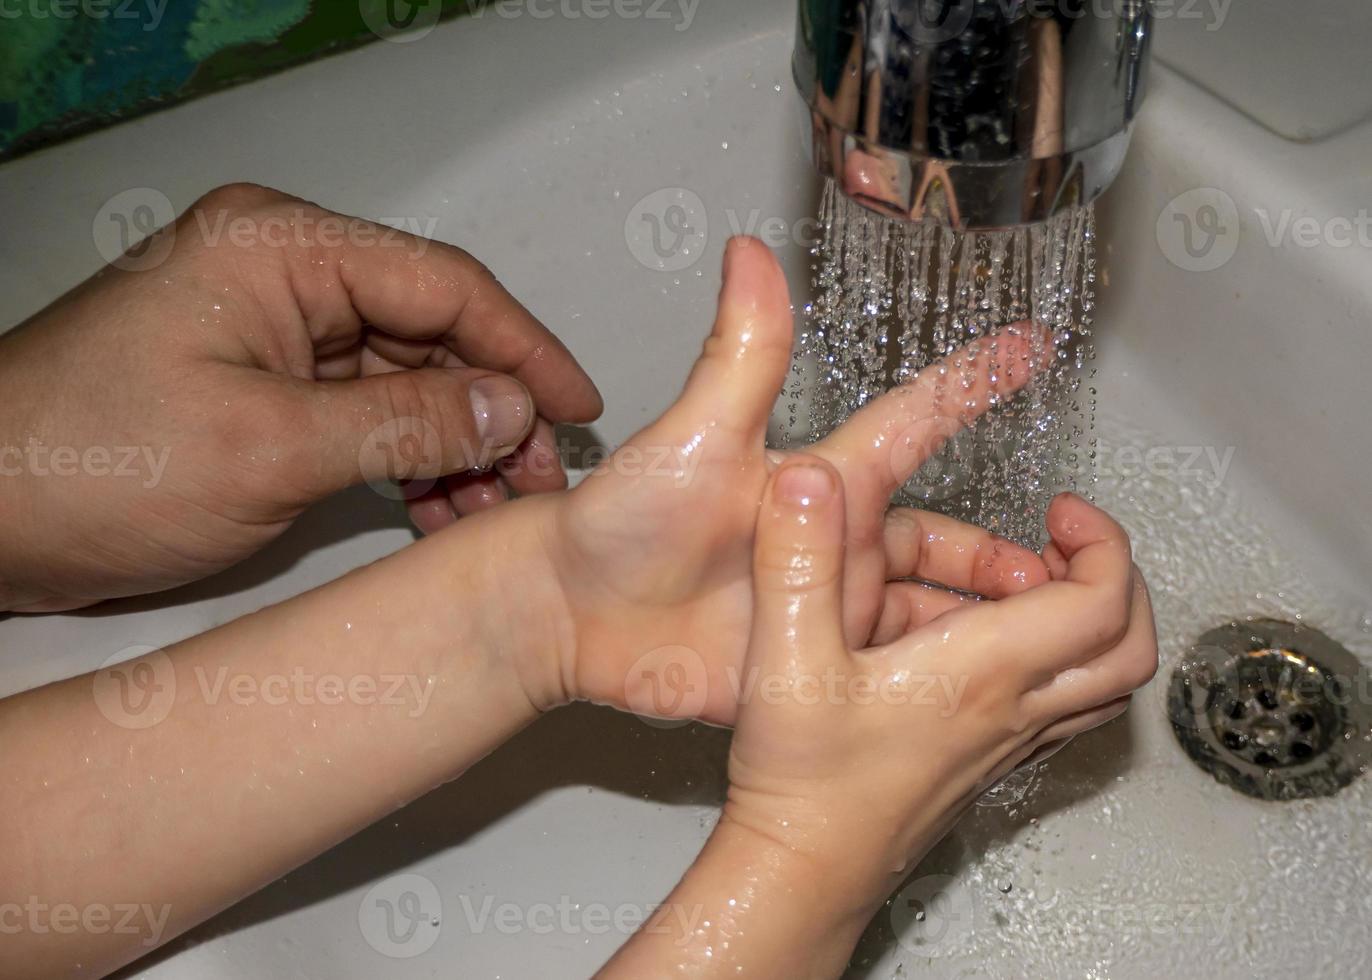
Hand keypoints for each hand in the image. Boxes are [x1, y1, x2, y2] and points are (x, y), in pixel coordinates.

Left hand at [0, 183, 600, 611]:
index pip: (443, 284)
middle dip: (493, 411)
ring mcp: (275, 335)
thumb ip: (404, 422)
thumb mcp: (268, 446)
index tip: (576, 408)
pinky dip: (408, 463)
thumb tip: (511, 408)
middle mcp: (285, 277)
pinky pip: (365, 415)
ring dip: (456, 445)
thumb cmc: (86, 462)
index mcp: (282, 248)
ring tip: (493, 510)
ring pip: (406, 381)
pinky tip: (439, 510)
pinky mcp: (265, 389)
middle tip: (539, 481)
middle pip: (432, 333)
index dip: (523, 347)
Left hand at [534, 237, 1051, 721]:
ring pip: (932, 611)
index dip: (974, 384)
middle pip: (949, 540)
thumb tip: (749, 252)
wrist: (576, 617)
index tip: (1035, 343)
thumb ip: (738, 355)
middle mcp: (834, 539)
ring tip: (1045, 635)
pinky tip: (980, 689)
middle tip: (1071, 566)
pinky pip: (890, 672)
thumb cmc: (623, 518)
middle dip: (1011, 553)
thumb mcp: (692, 436)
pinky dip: (938, 677)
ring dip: (986, 621)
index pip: (915, 422)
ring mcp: (826, 603)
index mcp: (821, 480)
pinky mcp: (811, 662)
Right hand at [722, 459, 1157, 895]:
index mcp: (983, 671)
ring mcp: (1010, 744)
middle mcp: (1014, 710)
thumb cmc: (803, 782)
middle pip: (1130, 645)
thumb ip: (796, 560)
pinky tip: (1010, 646)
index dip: (1102, 540)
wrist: (805, 871)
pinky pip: (1070, 711)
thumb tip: (805, 478)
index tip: (1059, 508)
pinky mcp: (991, 765)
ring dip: (1102, 623)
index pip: (1101, 600)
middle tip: (1064, 540)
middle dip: (1115, 577)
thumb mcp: (784, 655)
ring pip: (1108, 684)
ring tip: (1043, 582)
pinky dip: (1070, 664)